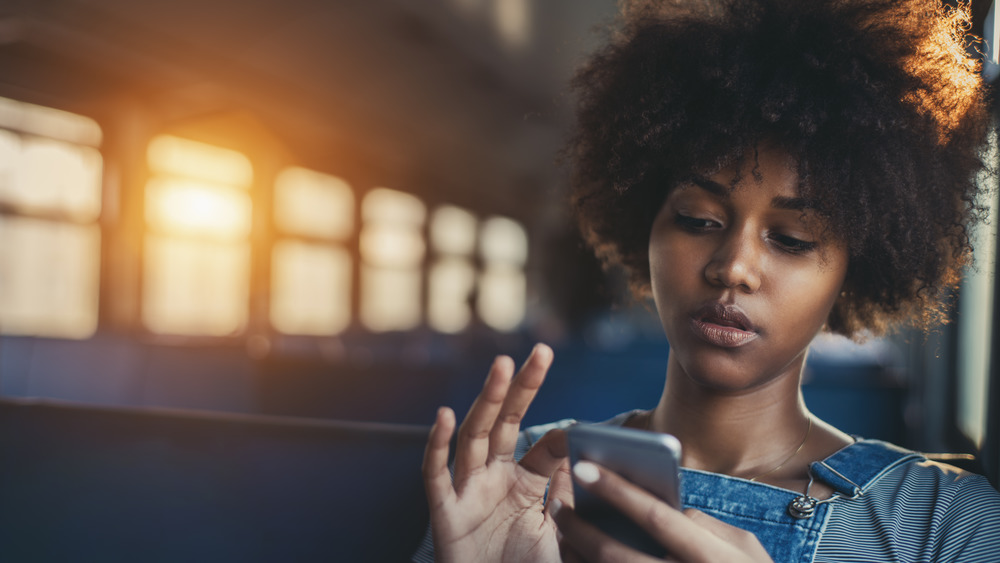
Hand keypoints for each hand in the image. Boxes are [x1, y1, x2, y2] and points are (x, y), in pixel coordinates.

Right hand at [422, 344, 571, 562]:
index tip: (583, 429)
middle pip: (505, 423)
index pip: (544, 447)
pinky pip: (436, 475)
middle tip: (541, 352)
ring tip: (503, 367)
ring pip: (474, 437)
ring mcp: (467, 492)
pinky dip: (437, 446)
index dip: (563, 437)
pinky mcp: (445, 514)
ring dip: (488, 400)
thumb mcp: (557, 535)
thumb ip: (567, 496)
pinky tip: (446, 415)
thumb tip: (582, 457)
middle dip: (521, 388)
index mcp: (523, 484)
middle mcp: (493, 479)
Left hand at [553, 461, 773, 562]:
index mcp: (710, 559)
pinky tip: (576, 558)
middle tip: (557, 502)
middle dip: (579, 527)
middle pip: (615, 555)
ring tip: (561, 529)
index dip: (615, 490)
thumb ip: (708, 525)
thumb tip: (669, 509)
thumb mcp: (747, 551)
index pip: (655, 517)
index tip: (582, 466)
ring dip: (575, 555)